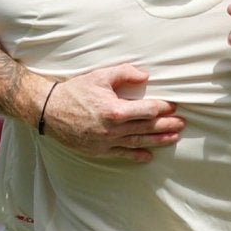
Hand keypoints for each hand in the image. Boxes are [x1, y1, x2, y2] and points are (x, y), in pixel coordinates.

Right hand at [39, 63, 184, 163]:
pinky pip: (122, 153)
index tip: (173, 106)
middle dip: (166, 125)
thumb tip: (145, 76)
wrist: (49, 110)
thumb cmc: (75, 91)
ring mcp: (106, 141)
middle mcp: (113, 129)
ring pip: (138, 141)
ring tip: (174, 139)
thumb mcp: (99, 76)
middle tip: (182, 124)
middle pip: (146, 127)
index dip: (162, 107)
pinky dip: (136, 155)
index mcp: (115, 110)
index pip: (147, 110)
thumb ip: (124, 73)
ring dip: (158, 140)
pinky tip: (149, 156)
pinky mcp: (99, 149)